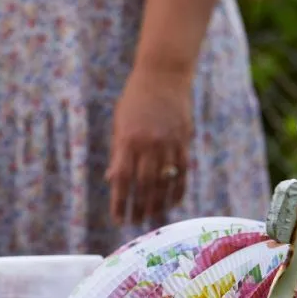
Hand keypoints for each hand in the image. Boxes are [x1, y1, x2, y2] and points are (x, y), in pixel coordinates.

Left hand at [107, 66, 193, 224]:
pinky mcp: (184, 141)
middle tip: (136, 223)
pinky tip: (173, 202)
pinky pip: (182, 172)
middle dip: (139, 208)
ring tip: (153, 218)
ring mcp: (168, 143)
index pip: (122, 180)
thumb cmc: (135, 99)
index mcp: (128, 141)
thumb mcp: (119, 124)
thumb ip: (118, 153)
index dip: (120, 203)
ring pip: (164, 182)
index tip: (118, 219)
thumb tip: (112, 180)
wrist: (163, 74)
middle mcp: (148, 144)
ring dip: (158, 204)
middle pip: (144, 186)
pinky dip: (178, 190)